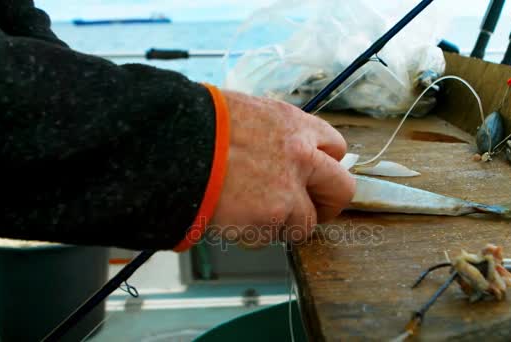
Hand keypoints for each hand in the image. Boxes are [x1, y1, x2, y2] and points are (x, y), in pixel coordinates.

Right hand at [209, 90, 355, 247]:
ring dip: (280, 224)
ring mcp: (288, 191)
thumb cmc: (197, 126)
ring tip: (247, 213)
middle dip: (326, 205)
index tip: (315, 177)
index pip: (336, 148)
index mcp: (294, 125)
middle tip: (308, 211)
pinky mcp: (270, 219)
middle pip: (341, 190)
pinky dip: (252, 235)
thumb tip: (277, 152)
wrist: (169, 146)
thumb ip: (272, 135)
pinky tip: (230, 217)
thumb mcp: (244, 113)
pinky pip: (270, 238)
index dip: (325, 166)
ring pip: (304, 223)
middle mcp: (300, 156)